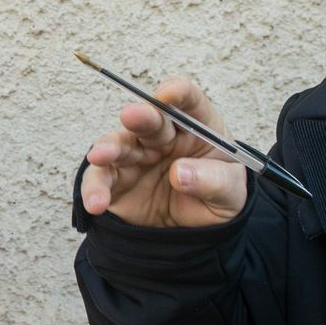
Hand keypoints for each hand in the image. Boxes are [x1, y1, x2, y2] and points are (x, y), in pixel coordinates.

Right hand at [80, 76, 247, 227]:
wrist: (197, 231)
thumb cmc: (218, 197)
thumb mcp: (231, 193)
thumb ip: (213, 180)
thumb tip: (180, 173)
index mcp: (196, 127)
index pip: (189, 101)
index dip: (179, 93)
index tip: (170, 94)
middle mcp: (163, 136)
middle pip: (150, 119)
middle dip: (141, 115)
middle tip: (132, 115)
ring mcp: (136, 156)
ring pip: (119, 144)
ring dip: (108, 147)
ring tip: (100, 156)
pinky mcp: (116, 180)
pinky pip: (101, 179)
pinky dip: (95, 188)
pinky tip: (97, 202)